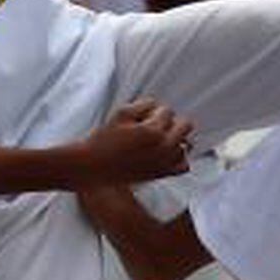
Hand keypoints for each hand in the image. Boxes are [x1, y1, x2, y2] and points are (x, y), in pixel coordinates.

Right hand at [79, 98, 194, 183]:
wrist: (93, 167)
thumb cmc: (105, 139)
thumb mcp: (121, 112)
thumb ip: (144, 104)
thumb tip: (158, 107)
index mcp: (154, 131)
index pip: (168, 111)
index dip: (154, 111)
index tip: (140, 119)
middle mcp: (164, 148)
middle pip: (186, 125)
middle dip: (171, 122)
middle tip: (153, 127)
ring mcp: (165, 163)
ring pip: (186, 144)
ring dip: (176, 139)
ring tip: (157, 141)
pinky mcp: (161, 174)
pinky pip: (184, 166)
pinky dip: (178, 159)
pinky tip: (164, 155)